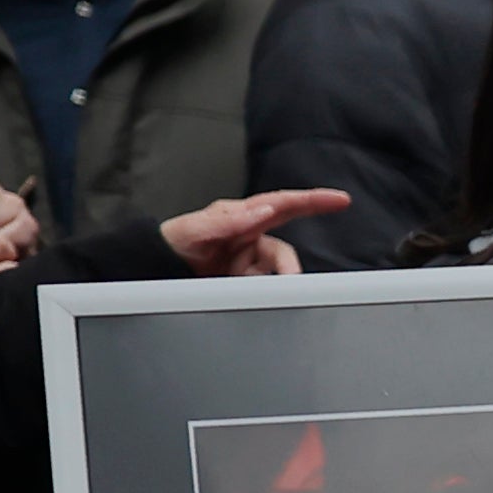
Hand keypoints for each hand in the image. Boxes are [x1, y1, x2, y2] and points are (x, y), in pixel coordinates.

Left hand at [160, 185, 349, 276]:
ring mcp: (246, 261)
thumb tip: (262, 210)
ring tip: (241, 288)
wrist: (152, 271)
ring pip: (272, 274)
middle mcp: (247, 237)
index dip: (313, 200)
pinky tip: (239, 292)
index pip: (283, 204)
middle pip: (283, 250)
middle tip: (289, 281)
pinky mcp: (242, 281)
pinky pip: (261, 288)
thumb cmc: (169, 244)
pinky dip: (256, 292)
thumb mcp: (193, 228)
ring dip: (263, 283)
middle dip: (287, 266)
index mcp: (239, 217)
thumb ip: (227, 219)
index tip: (339, 200)